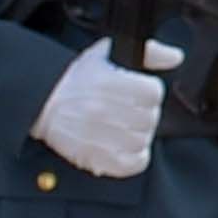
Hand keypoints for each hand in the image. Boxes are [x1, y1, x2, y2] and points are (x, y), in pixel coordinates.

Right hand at [33, 41, 179, 179]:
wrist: (42, 103)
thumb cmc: (76, 79)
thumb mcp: (107, 54)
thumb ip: (148, 53)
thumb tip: (175, 56)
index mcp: (108, 83)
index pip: (153, 92)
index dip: (148, 92)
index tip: (138, 92)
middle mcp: (103, 109)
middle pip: (150, 118)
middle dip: (144, 114)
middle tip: (129, 111)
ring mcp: (98, 135)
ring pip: (143, 140)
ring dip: (138, 135)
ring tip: (123, 127)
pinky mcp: (95, 157)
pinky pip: (133, 164)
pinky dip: (135, 157)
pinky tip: (125, 146)